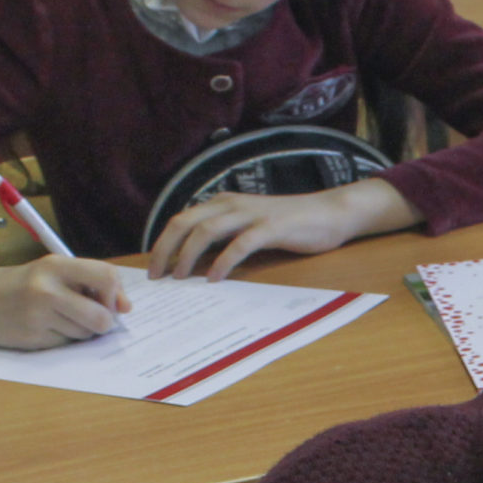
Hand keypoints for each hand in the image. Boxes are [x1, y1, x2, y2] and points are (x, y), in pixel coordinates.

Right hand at [0, 259, 127, 349]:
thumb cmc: (28, 283)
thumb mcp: (56, 272)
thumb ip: (92, 283)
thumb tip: (126, 308)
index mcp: (56, 266)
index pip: (106, 277)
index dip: (116, 294)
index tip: (111, 302)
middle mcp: (46, 289)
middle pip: (101, 318)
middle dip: (103, 322)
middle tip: (90, 316)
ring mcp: (37, 315)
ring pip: (85, 334)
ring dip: (81, 331)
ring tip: (59, 317)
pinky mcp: (31, 338)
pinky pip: (66, 345)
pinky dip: (63, 339)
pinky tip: (45, 327)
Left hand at [148, 178, 418, 281]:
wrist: (329, 213)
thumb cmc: (290, 225)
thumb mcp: (249, 227)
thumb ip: (225, 237)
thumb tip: (196, 262)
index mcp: (221, 203)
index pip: (181, 220)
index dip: (162, 244)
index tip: (153, 269)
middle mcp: (230, 204)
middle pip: (184, 223)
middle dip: (164, 250)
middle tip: (156, 277)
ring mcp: (250, 215)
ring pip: (205, 231)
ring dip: (188, 256)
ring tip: (180, 279)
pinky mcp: (270, 228)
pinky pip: (239, 245)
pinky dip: (224, 262)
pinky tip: (216, 279)